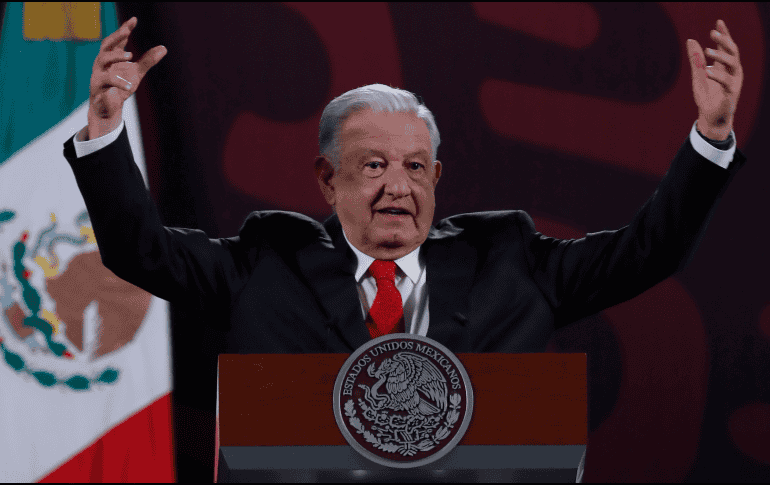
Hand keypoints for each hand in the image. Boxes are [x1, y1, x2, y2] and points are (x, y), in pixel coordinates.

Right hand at [87, 17, 166, 139]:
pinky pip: (105, 83)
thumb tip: (164, 47)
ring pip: (102, 62)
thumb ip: (147, 61)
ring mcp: (98, 76)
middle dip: (116, 37)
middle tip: (127, 31)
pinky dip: (117, 83)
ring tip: (131, 57)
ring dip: (116, 58)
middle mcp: (102, 64)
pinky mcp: (98, 90)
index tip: (134, 20)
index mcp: (111, 58)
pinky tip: (129, 86)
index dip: (124, 30)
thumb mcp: (136, 73)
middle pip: (106, 46)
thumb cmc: (120, 86)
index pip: (116, 40)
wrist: (107, 108)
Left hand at [686, 20, 742, 140]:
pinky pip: (727, 82)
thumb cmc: (707, 97)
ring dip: (720, 56)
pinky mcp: (731, 94)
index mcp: (726, 66)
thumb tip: (690, 40)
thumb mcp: (698, 76)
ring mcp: (734, 82)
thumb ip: (696, 60)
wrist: (711, 118)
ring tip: (707, 50)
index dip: (724, 34)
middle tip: (712, 33)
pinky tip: (708, 71)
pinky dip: (718, 76)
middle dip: (724, 41)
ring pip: (733, 64)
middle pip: (733, 51)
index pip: (727, 47)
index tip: (719, 22)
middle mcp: (733, 72)